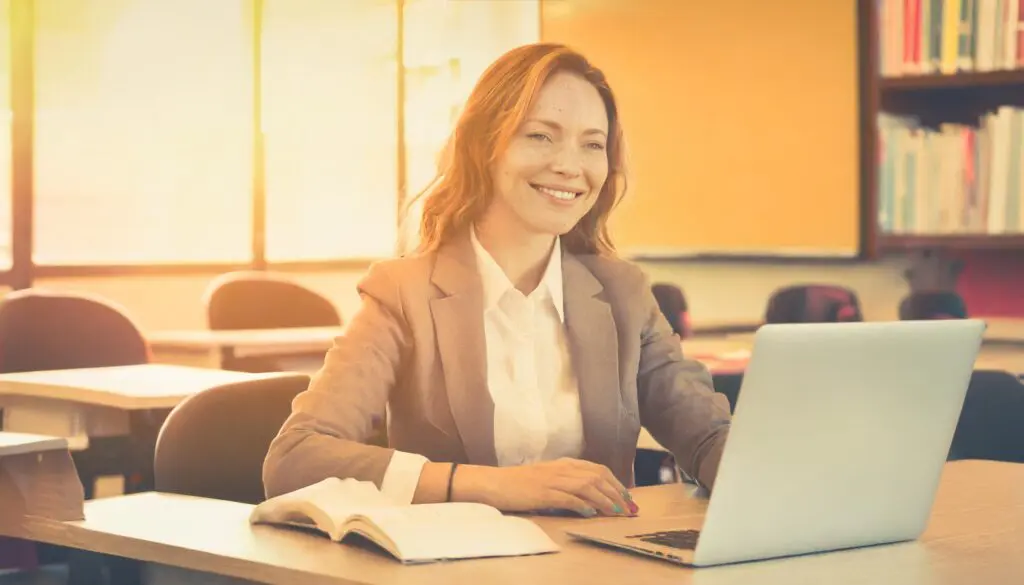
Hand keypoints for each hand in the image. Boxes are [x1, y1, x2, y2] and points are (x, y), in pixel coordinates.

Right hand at [457, 458, 637, 516]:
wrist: (495, 482)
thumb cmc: (520, 482)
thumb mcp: (547, 476)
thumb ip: (566, 481)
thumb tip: (589, 495)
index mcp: (564, 463)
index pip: (598, 469)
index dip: (616, 483)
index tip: (627, 496)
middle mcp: (562, 469)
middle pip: (598, 477)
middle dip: (617, 492)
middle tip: (629, 508)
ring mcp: (552, 480)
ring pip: (587, 486)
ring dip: (605, 499)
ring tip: (617, 512)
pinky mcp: (543, 492)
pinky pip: (567, 497)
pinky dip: (582, 505)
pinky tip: (592, 512)